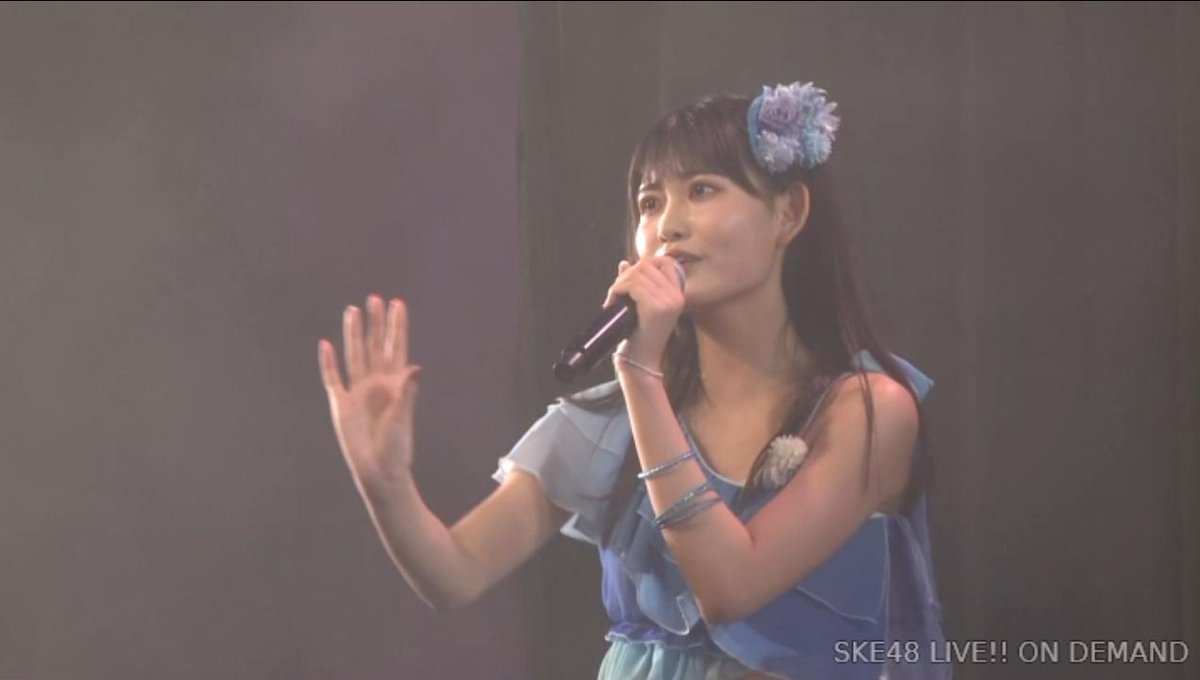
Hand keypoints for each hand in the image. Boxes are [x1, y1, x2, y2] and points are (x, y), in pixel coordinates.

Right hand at [318, 295, 422, 485]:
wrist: (379, 470)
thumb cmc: (397, 447)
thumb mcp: (403, 416)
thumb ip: (407, 391)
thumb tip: (415, 367)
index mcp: (395, 384)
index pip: (396, 347)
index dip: (397, 326)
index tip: (398, 304)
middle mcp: (376, 383)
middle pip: (374, 345)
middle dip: (375, 322)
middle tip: (374, 298)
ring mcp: (358, 392)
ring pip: (354, 355)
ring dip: (353, 334)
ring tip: (353, 310)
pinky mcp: (341, 405)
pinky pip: (333, 379)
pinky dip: (328, 363)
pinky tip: (326, 345)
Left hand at [601, 255, 685, 368]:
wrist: (640, 361)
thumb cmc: (639, 335)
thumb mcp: (640, 306)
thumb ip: (636, 283)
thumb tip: (624, 263)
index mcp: (678, 295)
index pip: (666, 262)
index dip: (644, 264)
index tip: (630, 279)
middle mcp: (677, 296)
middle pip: (647, 265)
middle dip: (626, 275)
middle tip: (616, 292)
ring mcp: (668, 301)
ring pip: (637, 274)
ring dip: (619, 284)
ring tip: (613, 299)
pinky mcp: (656, 307)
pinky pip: (632, 286)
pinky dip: (616, 291)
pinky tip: (611, 303)